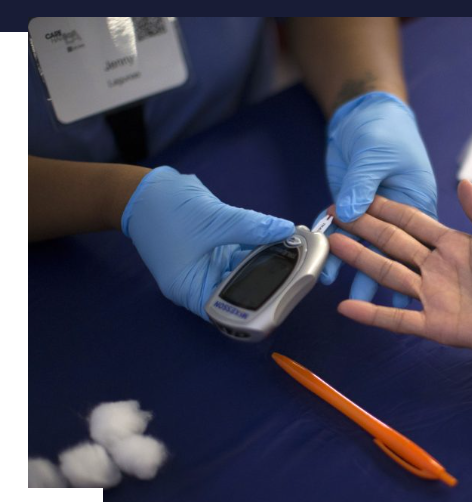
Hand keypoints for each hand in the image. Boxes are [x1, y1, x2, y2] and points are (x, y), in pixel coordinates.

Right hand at [122, 166, 294, 318]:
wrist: (142, 189)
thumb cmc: (166, 210)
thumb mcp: (214, 220)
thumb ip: (252, 227)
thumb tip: (285, 230)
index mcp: (191, 290)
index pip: (230, 312)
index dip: (257, 308)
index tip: (284, 297)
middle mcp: (199, 284)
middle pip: (240, 292)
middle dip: (268, 282)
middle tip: (298, 273)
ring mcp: (207, 267)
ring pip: (243, 271)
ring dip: (266, 262)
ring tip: (295, 254)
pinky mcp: (213, 251)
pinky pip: (239, 255)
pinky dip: (257, 249)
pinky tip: (279, 242)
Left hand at [320, 91, 436, 306]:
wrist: (359, 114)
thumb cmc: (384, 129)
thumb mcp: (375, 155)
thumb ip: (362, 186)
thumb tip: (350, 213)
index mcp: (417, 202)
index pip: (416, 242)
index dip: (412, 269)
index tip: (404, 292)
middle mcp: (397, 216)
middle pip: (390, 253)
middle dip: (380, 278)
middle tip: (372, 302)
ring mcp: (372, 216)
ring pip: (363, 249)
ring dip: (351, 268)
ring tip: (342, 291)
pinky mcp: (350, 212)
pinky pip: (340, 235)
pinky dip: (331, 248)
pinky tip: (323, 266)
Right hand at [327, 181, 471, 366]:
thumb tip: (462, 182)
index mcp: (453, 245)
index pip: (411, 223)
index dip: (385, 210)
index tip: (359, 197)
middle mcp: (438, 269)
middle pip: (393, 245)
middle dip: (364, 229)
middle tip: (334, 216)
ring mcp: (435, 297)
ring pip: (390, 275)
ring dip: (362, 261)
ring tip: (334, 246)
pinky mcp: (438, 326)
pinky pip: (399, 319)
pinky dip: (373, 314)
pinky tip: (347, 307)